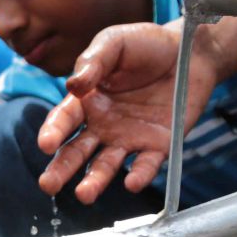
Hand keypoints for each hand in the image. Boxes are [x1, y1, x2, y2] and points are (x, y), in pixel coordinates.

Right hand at [36, 20, 215, 203]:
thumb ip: (93, 61)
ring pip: (106, 165)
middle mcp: (103, 125)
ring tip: (84, 194)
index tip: (45, 145)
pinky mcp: (157, 145)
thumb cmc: (147, 44)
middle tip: (48, 185)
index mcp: (87, 101)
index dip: (53, 132)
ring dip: (95, 181)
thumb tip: (74, 85)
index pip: (64, 120)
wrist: (190, 51)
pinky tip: (131, 182)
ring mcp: (128, 138)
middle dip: (62, 169)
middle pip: (77, 151)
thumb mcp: (115, 42)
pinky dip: (138, 174)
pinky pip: (145, 164)